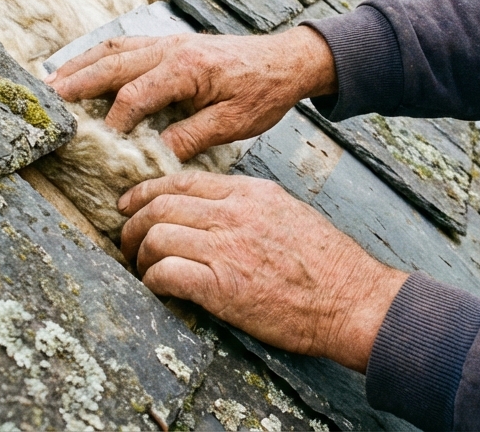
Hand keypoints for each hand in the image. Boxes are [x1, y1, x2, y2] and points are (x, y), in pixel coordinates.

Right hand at [46, 26, 336, 160]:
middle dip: (76, 84)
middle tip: (46, 102)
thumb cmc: (263, 92)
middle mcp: (171, 49)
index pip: (135, 94)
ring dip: (80, 66)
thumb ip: (192, 137)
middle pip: (112, 65)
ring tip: (50, 85)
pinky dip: (98, 57)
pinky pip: (124, 46)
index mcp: (187, 69)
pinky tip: (83, 69)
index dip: (114, 119)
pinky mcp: (169, 44)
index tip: (100, 142)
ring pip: (112, 50)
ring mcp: (167, 42)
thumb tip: (154, 154)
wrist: (286, 60)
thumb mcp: (233, 123)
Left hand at [119, 172, 408, 371]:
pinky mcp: (221, 286)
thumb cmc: (329, 266)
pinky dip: (153, 281)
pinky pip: (166, 273)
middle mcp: (234, 213)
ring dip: (140, 255)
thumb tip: (215, 215)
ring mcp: (226, 248)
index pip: (183, 180)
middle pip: (161, 204)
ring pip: (156, 235)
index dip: (147, 191)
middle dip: (133, 224)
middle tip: (127, 242)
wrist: (352, 300)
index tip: (131, 204)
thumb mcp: (289, 215)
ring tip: (142, 271)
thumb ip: (250, 209)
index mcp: (251, 193)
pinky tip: (158, 290)